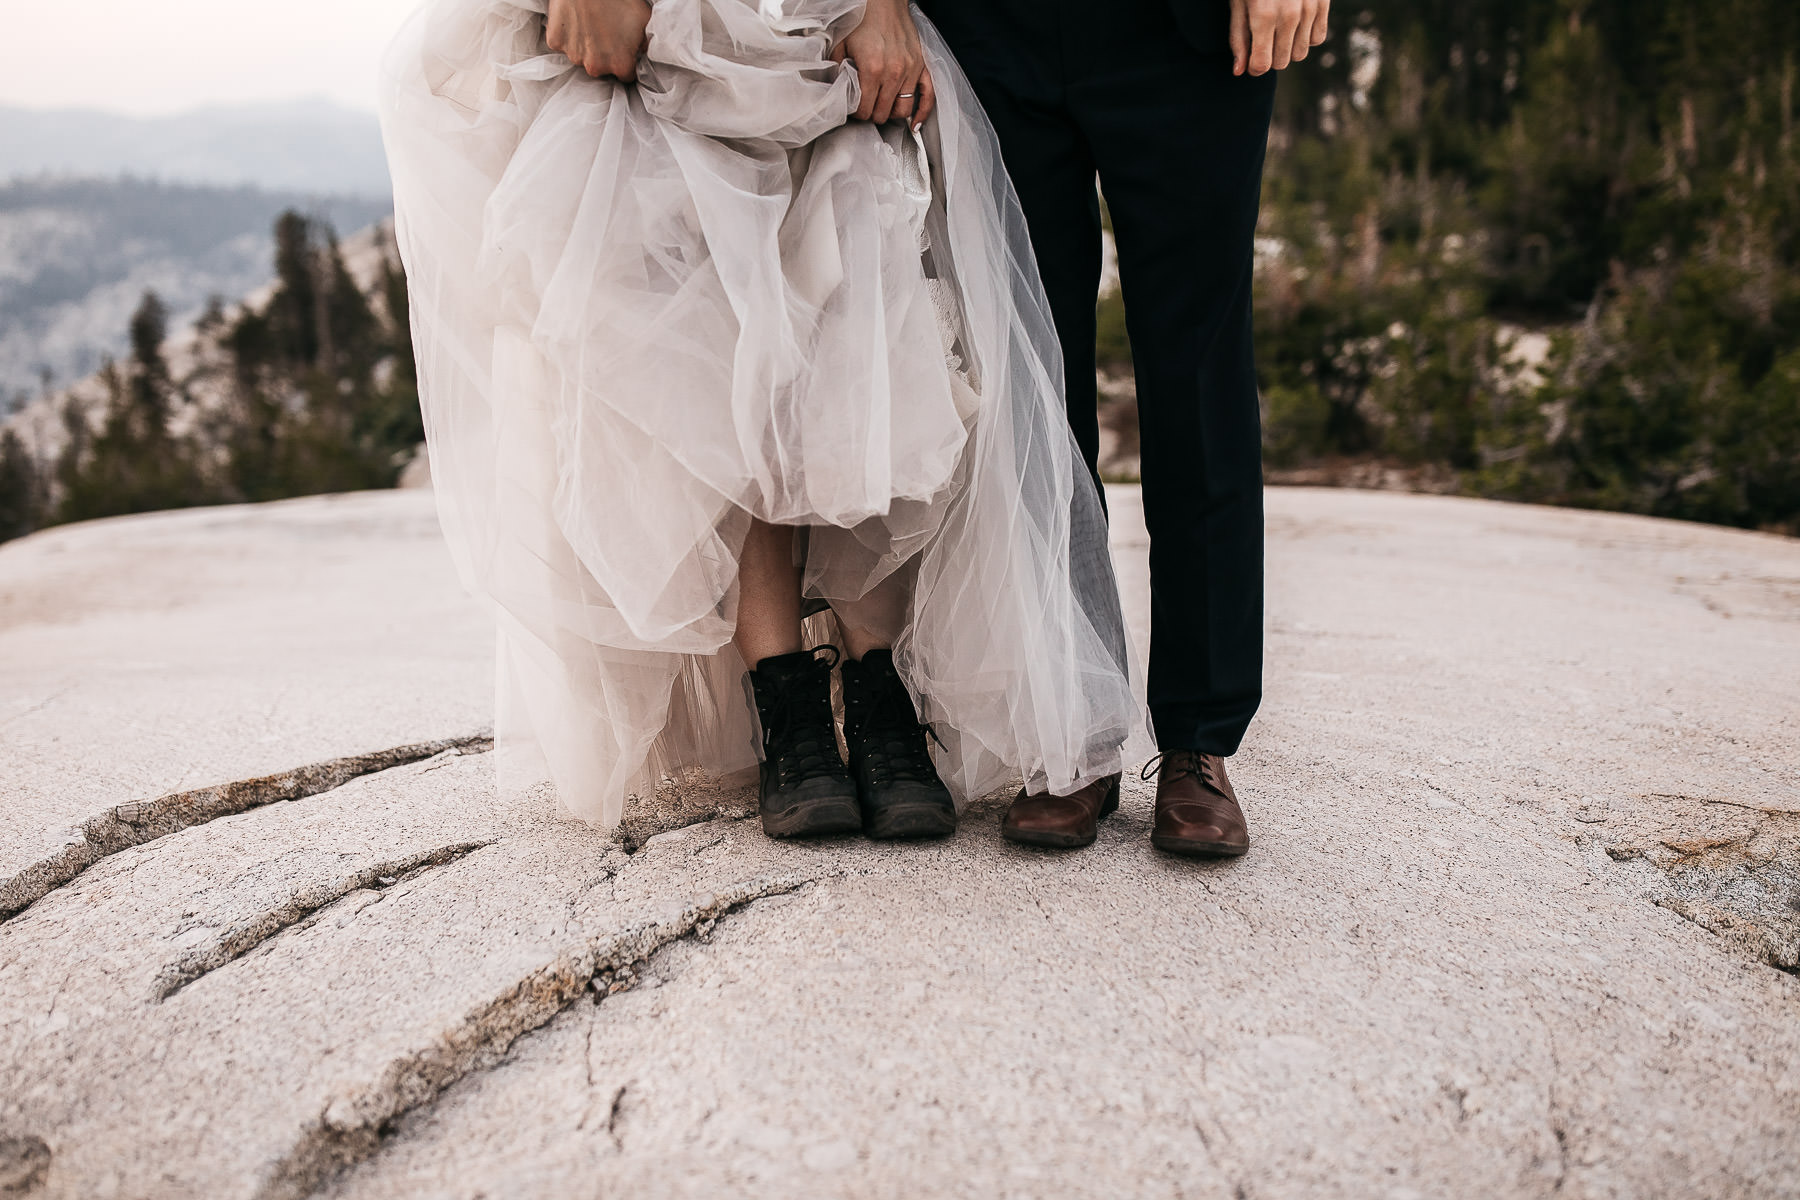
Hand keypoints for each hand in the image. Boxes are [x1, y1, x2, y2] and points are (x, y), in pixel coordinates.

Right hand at [546, 0, 650, 81]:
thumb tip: (644, 51)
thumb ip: (645, 43)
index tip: (623, 50)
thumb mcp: (643, 19)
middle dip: (604, 55)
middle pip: (602, 68)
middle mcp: (596, 67)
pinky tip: (575, 20)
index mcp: (620, 65)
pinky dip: (567, 35)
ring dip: (585, 46)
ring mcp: (574, 55)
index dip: (626, 61)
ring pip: (581, 57)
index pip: (626, 75)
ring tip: (590, 23)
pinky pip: (562, 43)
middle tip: (605, 32)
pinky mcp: (556, 42)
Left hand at [831, 0, 935, 129]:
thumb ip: (837, 71)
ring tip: (884, 108)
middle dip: (873, 115)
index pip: (865, 110)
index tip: (855, 109)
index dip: (857, 113)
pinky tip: (915, 124)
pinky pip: (928, 96)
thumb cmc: (863, 20)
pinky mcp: (921, 66)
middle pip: (883, 113)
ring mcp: (910, 70)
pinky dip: (922, 113)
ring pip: (903, 109)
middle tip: (867, 108)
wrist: (884, 1)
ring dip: (892, 113)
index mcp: (872, 69)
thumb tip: (838, 92)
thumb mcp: (841, 45)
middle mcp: (893, 73)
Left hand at [1230, 0, 1328, 76]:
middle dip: (1270, 57)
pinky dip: (1306, 37)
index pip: (1262, 65)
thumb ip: (1239, 38)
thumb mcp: (1238, 4)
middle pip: (1282, 62)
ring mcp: (1309, 10)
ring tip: (1278, 31)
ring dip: (1288, 48)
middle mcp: (1289, 16)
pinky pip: (1317, 38)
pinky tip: (1296, 25)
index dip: (1254, 67)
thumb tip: (1240, 71)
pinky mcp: (1323, 3)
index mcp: (1263, 17)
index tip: (1251, 60)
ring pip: (1300, 54)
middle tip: (1264, 42)